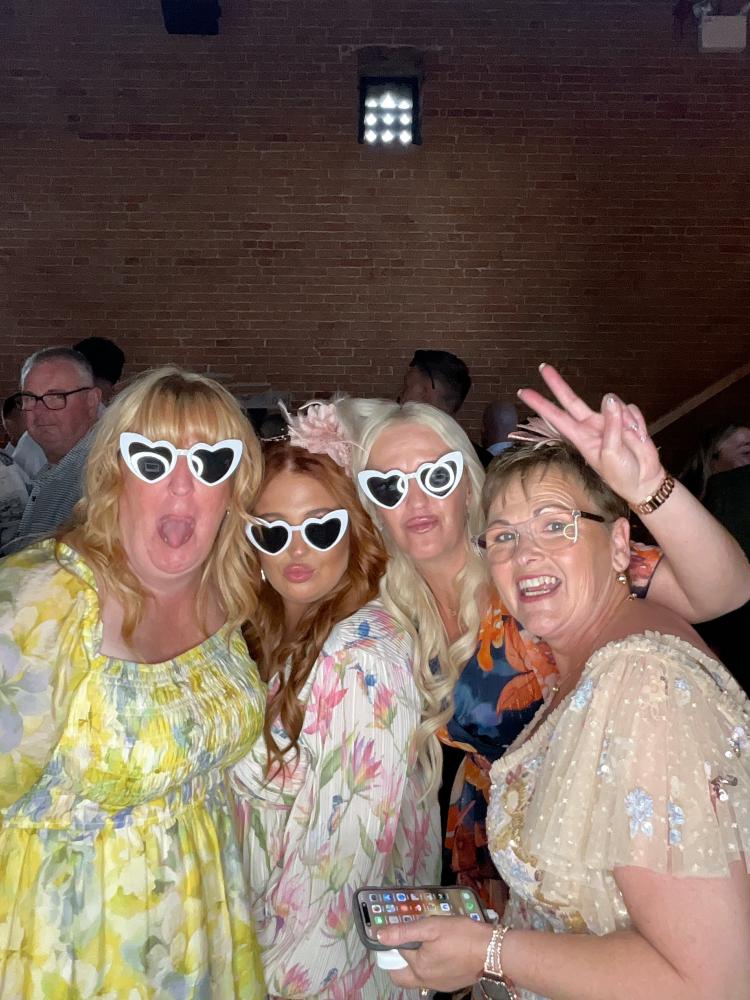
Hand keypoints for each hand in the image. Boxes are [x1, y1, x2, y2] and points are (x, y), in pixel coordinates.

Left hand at [377, 916, 490, 992]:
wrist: (491, 950)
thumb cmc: (461, 935)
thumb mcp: (432, 926)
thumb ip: (404, 932)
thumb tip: (379, 935)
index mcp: (418, 968)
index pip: (394, 957)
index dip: (393, 944)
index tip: (398, 932)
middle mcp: (425, 981)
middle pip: (400, 976)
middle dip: (397, 960)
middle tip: (407, 942)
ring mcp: (439, 985)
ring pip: (417, 977)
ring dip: (415, 962)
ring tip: (426, 942)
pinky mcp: (450, 984)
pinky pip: (431, 977)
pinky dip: (430, 966)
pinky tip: (441, 951)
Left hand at [517, 364, 665, 506]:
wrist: (644, 481)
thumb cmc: (622, 474)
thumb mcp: (611, 454)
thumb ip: (610, 427)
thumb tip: (609, 399)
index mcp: (581, 437)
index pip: (556, 416)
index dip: (540, 404)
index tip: (524, 392)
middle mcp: (592, 425)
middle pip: (571, 400)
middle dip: (557, 384)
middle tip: (543, 367)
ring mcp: (609, 421)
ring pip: (614, 404)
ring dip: (624, 420)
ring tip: (630, 441)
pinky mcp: (628, 418)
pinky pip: (632, 410)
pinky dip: (638, 423)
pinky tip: (639, 437)